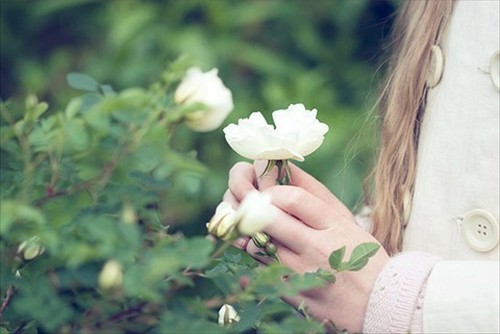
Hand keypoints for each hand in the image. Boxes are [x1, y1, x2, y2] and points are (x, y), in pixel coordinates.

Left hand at [224, 161, 388, 331]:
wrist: (380, 303)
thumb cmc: (362, 256)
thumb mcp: (347, 222)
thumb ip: (316, 198)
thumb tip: (283, 169)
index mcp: (334, 226)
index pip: (293, 198)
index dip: (272, 189)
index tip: (266, 189)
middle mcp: (317, 248)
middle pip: (268, 219)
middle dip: (250, 205)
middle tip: (245, 199)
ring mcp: (303, 273)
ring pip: (257, 245)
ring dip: (247, 231)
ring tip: (248, 223)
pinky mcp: (292, 294)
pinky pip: (258, 271)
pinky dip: (250, 256)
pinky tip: (253, 247)